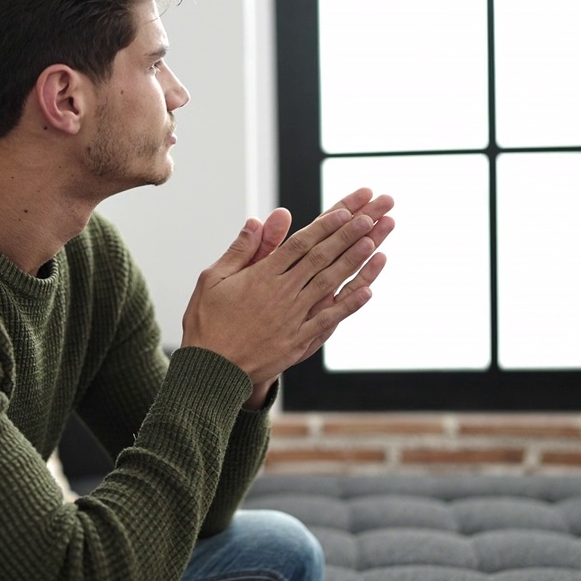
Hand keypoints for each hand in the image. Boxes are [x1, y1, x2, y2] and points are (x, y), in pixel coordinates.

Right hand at [181, 190, 394, 386]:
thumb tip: (257, 220)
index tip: (345, 211)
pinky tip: (368, 291)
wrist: (210, 369)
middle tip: (370, 217)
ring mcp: (293, 318)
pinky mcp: (298, 341)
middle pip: (320, 258)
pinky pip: (328, 320)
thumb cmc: (207, 322)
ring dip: (353, 262)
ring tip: (373, 242)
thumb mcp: (213, 279)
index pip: (300, 244)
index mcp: (261, 276)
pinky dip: (349, 305)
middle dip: (347, 236)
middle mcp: (282, 294)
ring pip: (329, 284)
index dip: (325, 226)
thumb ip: (240, 250)